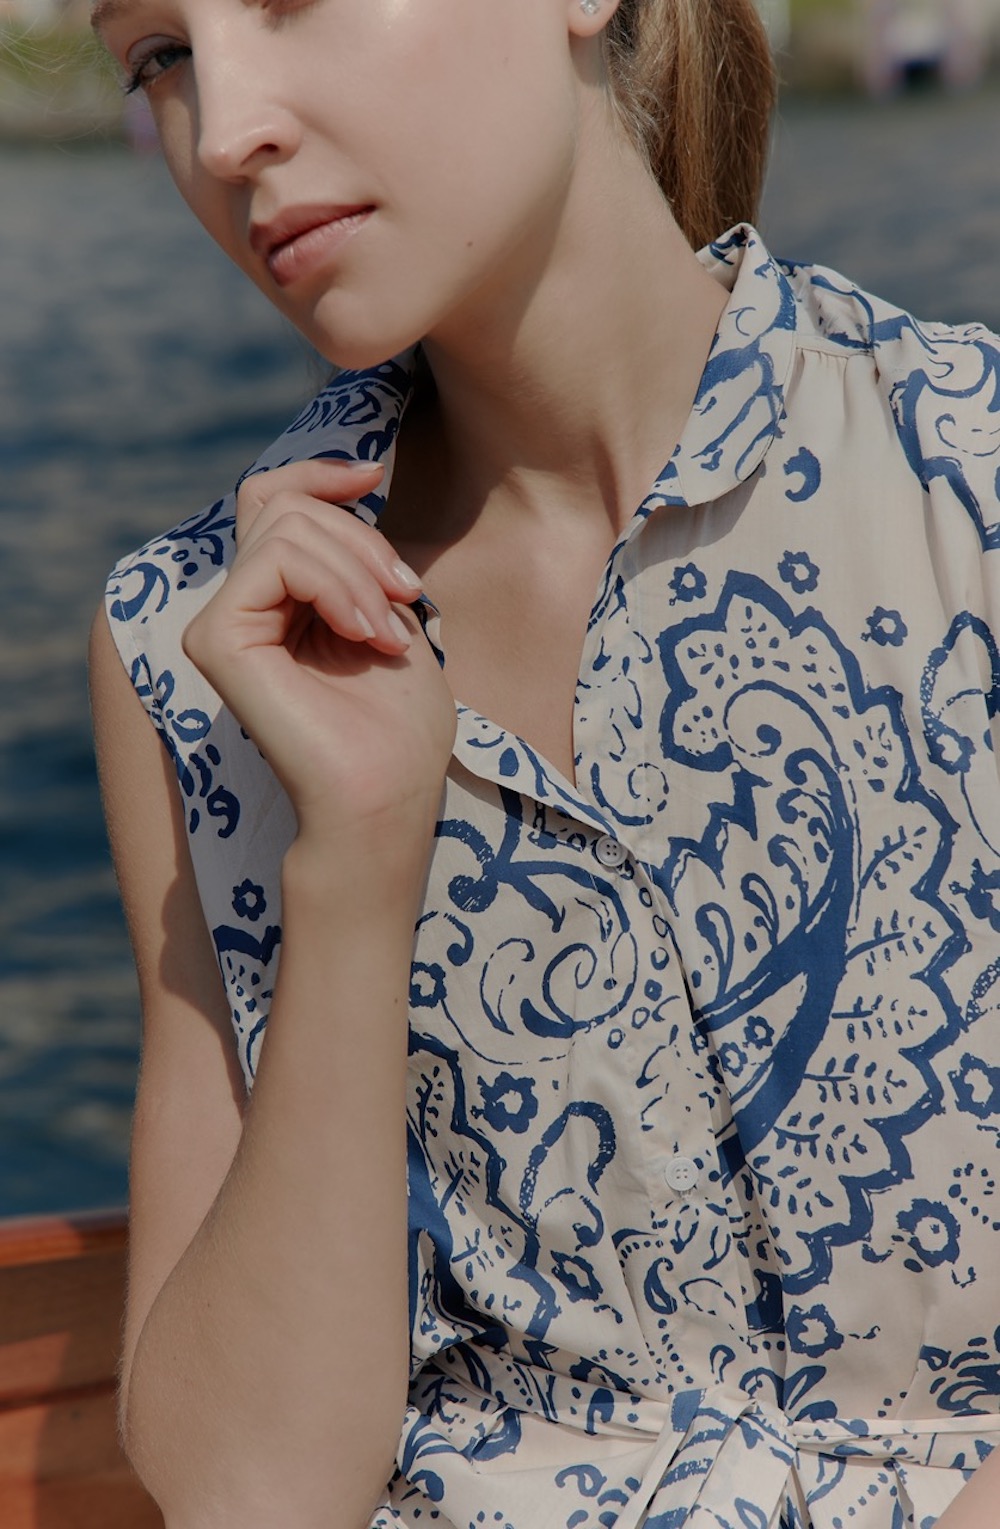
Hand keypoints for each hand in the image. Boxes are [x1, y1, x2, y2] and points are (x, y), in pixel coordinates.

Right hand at [182, 459, 455, 846]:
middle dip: (362, 539)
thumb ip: (356, 557)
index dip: (318, 475)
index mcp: (280, 606)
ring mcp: (221, 624)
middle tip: (404, 601)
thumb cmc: (400, 729)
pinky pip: (274, 560)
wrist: (384, 801)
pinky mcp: (215, 639)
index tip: (374, 474)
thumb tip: (350, 481)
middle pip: (287, 507)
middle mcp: (242, 610)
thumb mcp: (391, 617)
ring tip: (386, 630)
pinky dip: (335, 584)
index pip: (273, 502)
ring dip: (358, 568)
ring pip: (285, 525)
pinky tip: (363, 633)